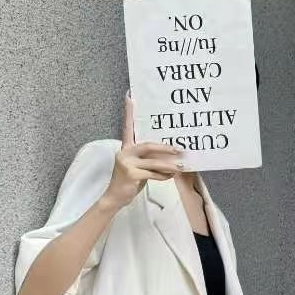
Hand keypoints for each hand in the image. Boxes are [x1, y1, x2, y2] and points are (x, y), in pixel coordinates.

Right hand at [105, 96, 183, 210]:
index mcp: (126, 148)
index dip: (129, 112)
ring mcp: (126, 163)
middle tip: (179, 149)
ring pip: (152, 162)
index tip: (130, 96)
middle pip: (147, 145)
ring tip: (179, 167)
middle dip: (165, 147)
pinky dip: (162, 175)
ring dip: (168, 165)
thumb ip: (147, 159)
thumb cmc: (128, 182)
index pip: (127, 127)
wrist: (115, 197)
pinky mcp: (131, 174)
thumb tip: (168, 157)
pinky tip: (170, 176)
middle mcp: (125, 152)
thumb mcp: (137, 167)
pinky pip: (152, 174)